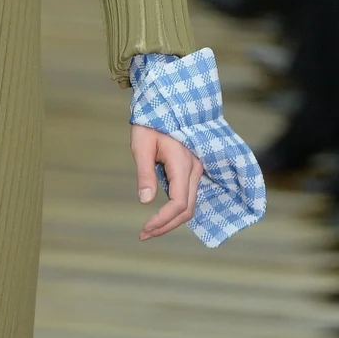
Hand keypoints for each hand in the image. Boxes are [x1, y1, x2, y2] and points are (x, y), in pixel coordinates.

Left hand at [131, 123, 202, 239]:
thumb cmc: (150, 122)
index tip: (144, 229)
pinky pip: (188, 196)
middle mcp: (194, 168)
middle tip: (143, 235)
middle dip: (166, 226)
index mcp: (182, 163)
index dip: (162, 220)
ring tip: (149, 229)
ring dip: (171, 220)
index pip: (178, 203)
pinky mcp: (193, 169)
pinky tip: (160, 215)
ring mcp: (197, 169)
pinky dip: (175, 210)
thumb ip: (145, 174)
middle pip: (187, 209)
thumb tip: (146, 201)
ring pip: (189, 205)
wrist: (166, 103)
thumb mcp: (141, 145)